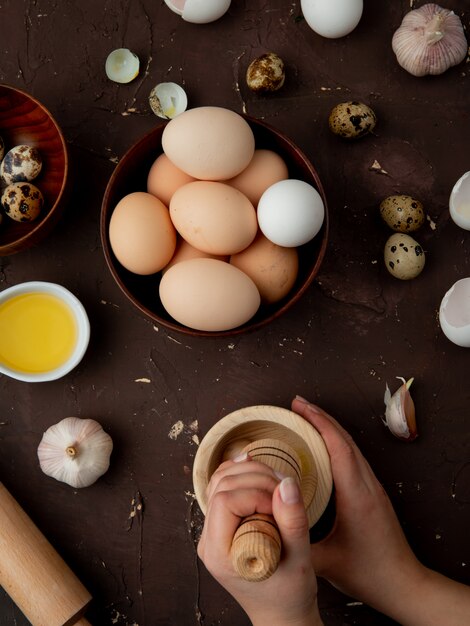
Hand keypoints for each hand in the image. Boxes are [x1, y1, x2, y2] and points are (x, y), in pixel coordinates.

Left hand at [197, 455, 322, 625]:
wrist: (282, 611)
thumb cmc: (290, 594)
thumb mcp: (300, 559)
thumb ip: (293, 522)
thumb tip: (286, 483)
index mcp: (220, 554)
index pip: (226, 502)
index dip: (255, 493)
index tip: (281, 505)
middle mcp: (209, 541)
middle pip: (222, 486)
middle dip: (256, 479)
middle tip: (284, 489)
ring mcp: (213, 531)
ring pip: (221, 480)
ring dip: (251, 472)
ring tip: (277, 483)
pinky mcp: (222, 524)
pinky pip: (224, 487)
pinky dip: (242, 473)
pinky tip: (259, 471)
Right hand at [292, 396, 469, 625]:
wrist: (404, 584)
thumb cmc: (370, 574)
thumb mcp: (326, 563)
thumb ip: (295, 544)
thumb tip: (265, 526)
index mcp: (357, 496)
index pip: (338, 447)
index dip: (318, 422)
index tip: (299, 407)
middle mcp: (368, 486)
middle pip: (345, 439)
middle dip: (320, 417)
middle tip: (297, 404)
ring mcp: (373, 488)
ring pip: (351, 446)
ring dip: (329, 428)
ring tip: (306, 418)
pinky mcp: (373, 494)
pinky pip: (354, 458)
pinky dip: (336, 443)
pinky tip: (322, 447)